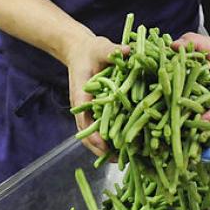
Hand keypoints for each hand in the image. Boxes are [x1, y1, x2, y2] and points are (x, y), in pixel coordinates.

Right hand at [65, 34, 127, 156]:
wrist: (80, 51)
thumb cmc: (91, 51)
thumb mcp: (100, 48)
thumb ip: (113, 51)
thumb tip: (129, 51)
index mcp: (81, 96)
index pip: (84, 120)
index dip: (93, 135)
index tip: (105, 145)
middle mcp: (84, 108)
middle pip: (88, 135)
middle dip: (101, 149)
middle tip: (117, 161)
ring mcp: (89, 111)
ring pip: (94, 135)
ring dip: (106, 148)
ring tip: (122, 160)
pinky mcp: (98, 111)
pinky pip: (103, 128)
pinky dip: (111, 138)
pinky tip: (125, 146)